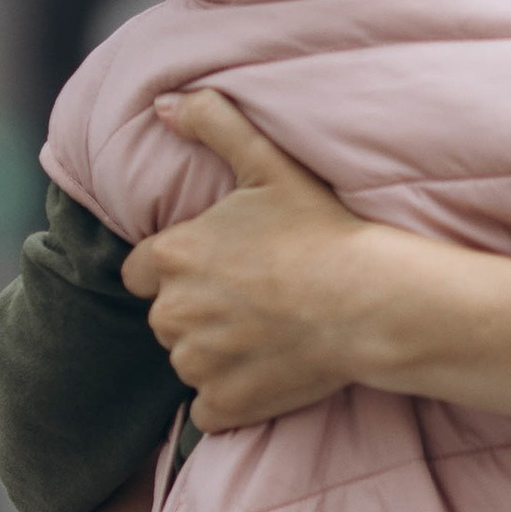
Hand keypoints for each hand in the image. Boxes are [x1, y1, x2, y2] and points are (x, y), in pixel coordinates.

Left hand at [121, 92, 384, 427]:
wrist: (370, 302)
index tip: (217, 269)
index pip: (140, 271)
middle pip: (166, 318)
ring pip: (188, 362)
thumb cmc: (322, 231)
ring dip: (215, 354)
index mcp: (175, 256)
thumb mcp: (269, 164)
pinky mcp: (224, 403)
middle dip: (197, 312)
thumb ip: (213, 124)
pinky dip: (230, 397)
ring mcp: (198, 363)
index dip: (176, 269)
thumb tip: (162, 102)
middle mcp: (174, 312)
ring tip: (266, 334)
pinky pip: (208, 409)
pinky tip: (267, 372)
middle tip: (251, 300)